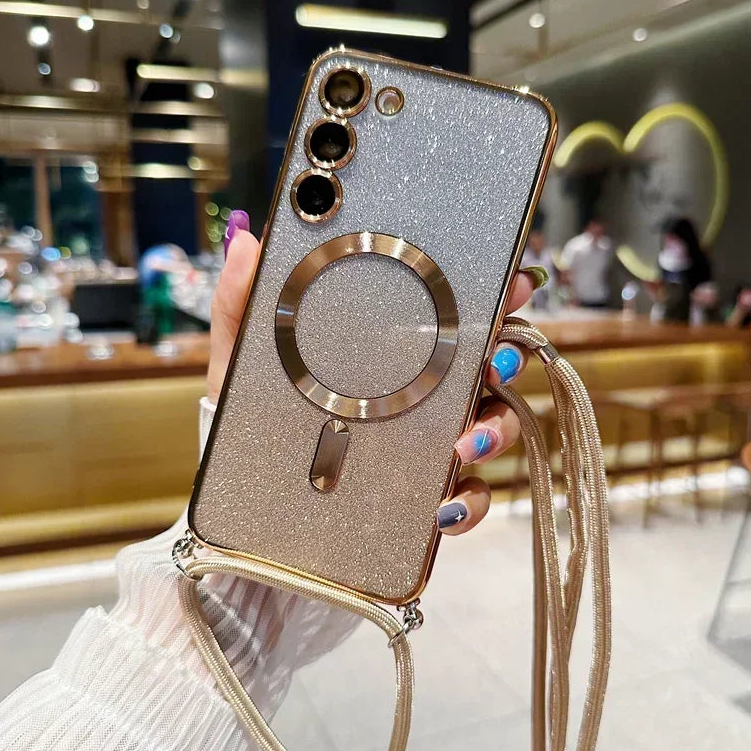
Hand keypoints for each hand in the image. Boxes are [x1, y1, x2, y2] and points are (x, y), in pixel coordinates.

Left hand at [210, 212, 544, 536]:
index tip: (511, 284)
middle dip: (508, 358)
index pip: (453, 314)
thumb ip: (240, 304)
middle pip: (491, 365)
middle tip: (494, 362)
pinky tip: (445, 506)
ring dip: (494, 430)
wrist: (247, 487)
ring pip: (494, 427)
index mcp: (392, 350)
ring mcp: (428, 442)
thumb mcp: (242, 360)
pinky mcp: (424, 492)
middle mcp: (422, 391)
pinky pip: (469, 497)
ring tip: (463, 443)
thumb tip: (244, 245)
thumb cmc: (254, 414)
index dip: (493, 295)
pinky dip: (470, 502)